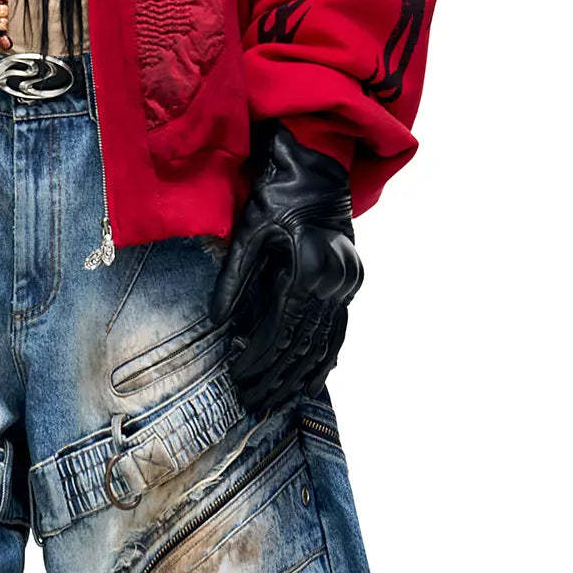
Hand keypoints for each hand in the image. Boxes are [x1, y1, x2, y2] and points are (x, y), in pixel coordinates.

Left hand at [211, 123, 362, 414]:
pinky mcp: (353, 282)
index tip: (238, 379)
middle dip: (277, 376)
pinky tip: (310, 381)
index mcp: (310, 268)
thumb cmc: (276, 195)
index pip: (282, 329)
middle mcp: (336, 281)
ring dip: (301, 377)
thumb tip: (219, 325)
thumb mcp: (249, 232)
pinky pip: (340, 329)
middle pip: (305, 344)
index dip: (259, 358)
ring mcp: (350, 283)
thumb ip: (234, 280)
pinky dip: (325, 358)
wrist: (316, 169)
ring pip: (327, 343)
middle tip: (252, 403)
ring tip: (277, 403)